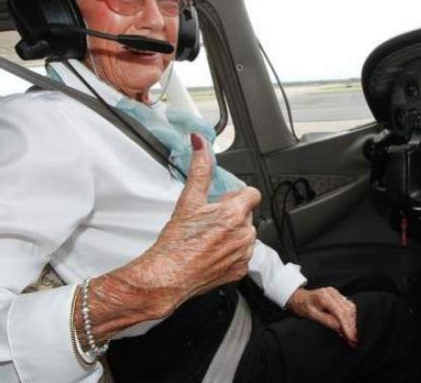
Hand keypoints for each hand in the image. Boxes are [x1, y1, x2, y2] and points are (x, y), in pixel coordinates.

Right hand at [77, 134, 259, 341]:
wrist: (168, 276)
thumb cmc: (177, 242)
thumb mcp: (188, 200)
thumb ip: (200, 169)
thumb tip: (201, 143)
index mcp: (235, 214)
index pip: (252, 194)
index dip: (236, 196)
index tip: (224, 201)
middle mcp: (244, 234)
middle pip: (246, 214)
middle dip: (231, 214)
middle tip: (209, 220)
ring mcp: (244, 254)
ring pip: (245, 234)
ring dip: (232, 233)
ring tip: (208, 237)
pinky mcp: (240, 270)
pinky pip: (242, 255)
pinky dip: (230, 252)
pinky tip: (211, 252)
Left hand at [286, 287, 357, 347]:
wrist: (298, 298)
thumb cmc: (302, 307)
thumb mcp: (311, 316)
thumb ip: (326, 320)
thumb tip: (340, 327)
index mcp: (325, 297)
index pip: (341, 313)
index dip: (347, 326)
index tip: (351, 337)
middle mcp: (332, 293)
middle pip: (348, 310)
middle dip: (351, 326)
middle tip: (353, 340)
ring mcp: (335, 293)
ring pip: (350, 307)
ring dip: (352, 322)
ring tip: (351, 335)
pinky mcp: (337, 295)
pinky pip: (347, 305)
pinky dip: (350, 317)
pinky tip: (349, 326)